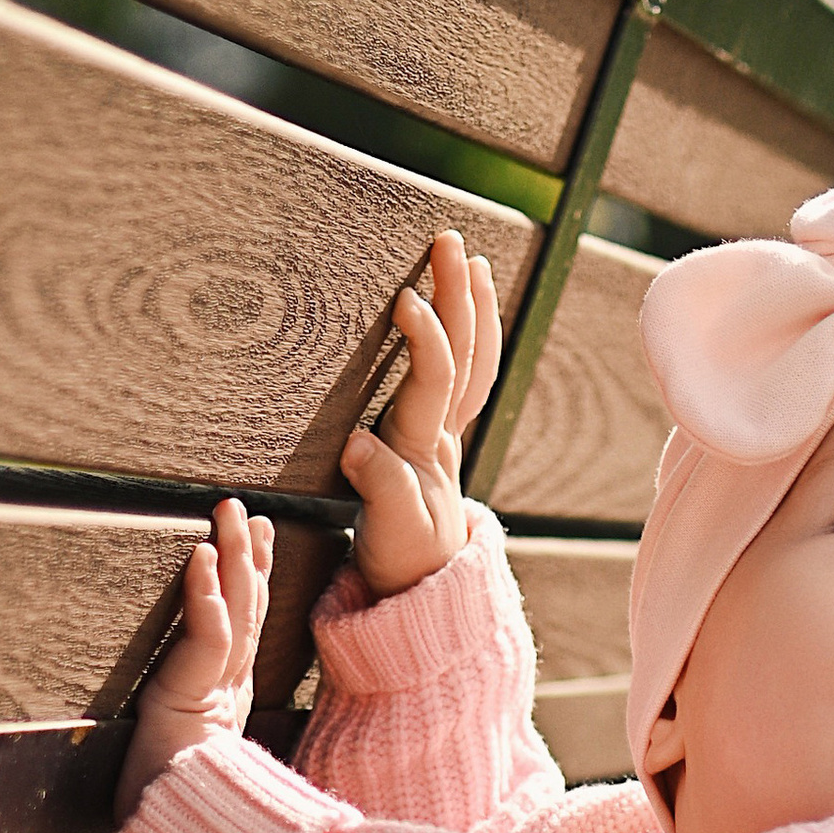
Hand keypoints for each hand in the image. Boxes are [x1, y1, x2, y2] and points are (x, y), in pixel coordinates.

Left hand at [116, 496, 272, 821]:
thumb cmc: (170, 814)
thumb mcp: (177, 762)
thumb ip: (184, 737)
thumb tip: (178, 733)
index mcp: (227, 704)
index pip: (245, 629)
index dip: (254, 583)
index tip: (259, 541)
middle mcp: (228, 693)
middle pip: (249, 612)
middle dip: (251, 558)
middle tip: (252, 512)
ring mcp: (216, 694)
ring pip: (236, 613)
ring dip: (234, 559)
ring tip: (231, 514)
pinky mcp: (196, 700)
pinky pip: (207, 637)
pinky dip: (205, 595)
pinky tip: (201, 556)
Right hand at [342, 227, 502, 596]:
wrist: (416, 590)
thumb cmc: (399, 561)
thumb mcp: (385, 531)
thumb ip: (378, 488)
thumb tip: (359, 445)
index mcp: (424, 447)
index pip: (433, 380)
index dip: (427, 339)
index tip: (408, 297)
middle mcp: (442, 434)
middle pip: (461, 356)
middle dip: (459, 297)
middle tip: (450, 242)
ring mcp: (446, 436)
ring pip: (471, 362)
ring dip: (473, 309)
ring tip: (472, 260)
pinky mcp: (439, 442)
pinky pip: (466, 379)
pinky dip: (471, 339)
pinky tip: (468, 307)